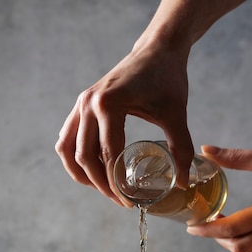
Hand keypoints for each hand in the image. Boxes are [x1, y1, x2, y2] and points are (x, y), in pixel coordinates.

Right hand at [55, 41, 193, 205]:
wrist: (156, 50)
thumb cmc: (166, 78)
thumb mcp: (176, 114)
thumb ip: (180, 149)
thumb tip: (183, 183)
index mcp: (109, 104)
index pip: (108, 155)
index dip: (117, 184)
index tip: (129, 202)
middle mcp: (88, 104)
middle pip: (85, 158)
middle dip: (101, 185)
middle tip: (120, 201)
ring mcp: (81, 104)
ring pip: (68, 151)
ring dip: (82, 175)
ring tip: (103, 190)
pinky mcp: (80, 106)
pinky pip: (67, 139)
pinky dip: (76, 159)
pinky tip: (93, 172)